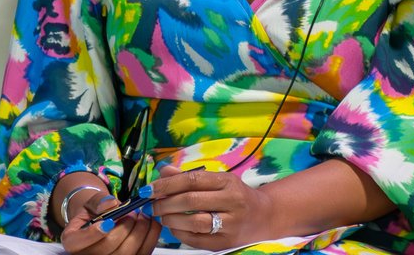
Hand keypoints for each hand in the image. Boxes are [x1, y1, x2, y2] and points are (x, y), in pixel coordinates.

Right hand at [60, 192, 160, 254]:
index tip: (109, 220)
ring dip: (139, 231)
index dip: (94, 233)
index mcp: (72, 241)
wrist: (103, 221)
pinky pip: (142, 253)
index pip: (78, 242)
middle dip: (125, 226)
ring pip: (126, 252)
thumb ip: (99, 201)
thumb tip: (111, 204)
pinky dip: (150, 237)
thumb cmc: (95, 212)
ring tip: (141, 216)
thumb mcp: (92, 203)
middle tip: (132, 212)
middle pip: (107, 247)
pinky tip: (150, 224)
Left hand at [147, 164, 275, 247]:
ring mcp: (230, 224)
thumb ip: (189, 176)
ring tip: (161, 216)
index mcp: (227, 182)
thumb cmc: (236, 195)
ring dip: (170, 219)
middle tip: (151, 204)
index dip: (167, 184)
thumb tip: (163, 171)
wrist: (264, 216)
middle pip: (190, 201)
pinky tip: (174, 228)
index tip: (149, 189)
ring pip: (193, 222)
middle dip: (165, 203)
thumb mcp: (218, 179)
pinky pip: (196, 239)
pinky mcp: (225, 243)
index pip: (192, 180)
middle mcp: (231, 202)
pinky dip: (180, 234)